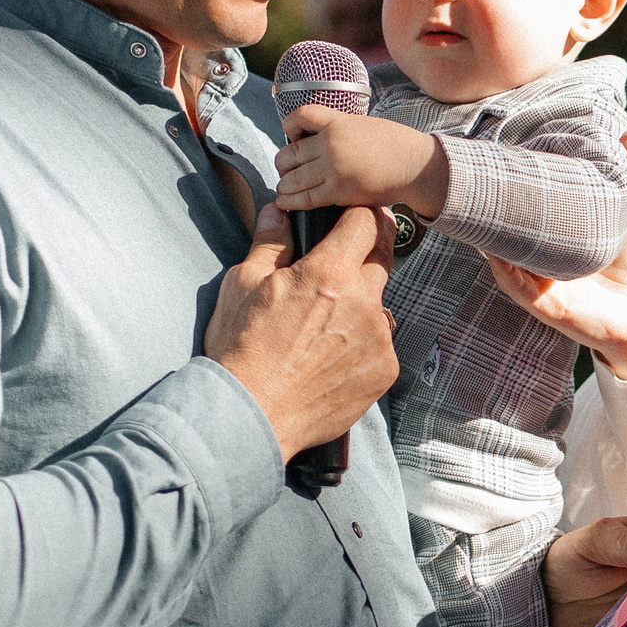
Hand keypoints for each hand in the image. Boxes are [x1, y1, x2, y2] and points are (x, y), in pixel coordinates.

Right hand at [207, 202, 399, 459]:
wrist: (251, 415)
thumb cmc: (241, 350)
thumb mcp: (243, 284)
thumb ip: (270, 242)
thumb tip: (278, 211)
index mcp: (330, 273)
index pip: (366, 220)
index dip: (359, 212)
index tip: (350, 216)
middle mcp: (364, 303)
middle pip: (383, 254)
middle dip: (366, 248)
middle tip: (341, 258)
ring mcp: (379, 338)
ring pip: (380, 302)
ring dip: (361, 301)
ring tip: (325, 322)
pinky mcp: (385, 370)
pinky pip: (381, 341)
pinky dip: (363, 341)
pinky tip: (331, 354)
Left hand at [277, 105, 449, 216]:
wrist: (415, 165)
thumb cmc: (393, 144)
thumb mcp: (362, 124)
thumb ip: (337, 128)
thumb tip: (312, 139)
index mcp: (338, 123)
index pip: (299, 117)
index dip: (289, 126)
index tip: (293, 135)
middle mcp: (331, 145)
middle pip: (289, 154)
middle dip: (284, 163)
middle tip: (286, 169)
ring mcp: (333, 170)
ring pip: (292, 178)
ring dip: (285, 184)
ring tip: (285, 188)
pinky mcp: (339, 192)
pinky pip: (306, 198)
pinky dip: (291, 201)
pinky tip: (285, 202)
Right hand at [484, 133, 626, 379]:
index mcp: (551, 233)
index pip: (521, 207)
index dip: (505, 184)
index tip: (496, 155)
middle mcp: (537, 257)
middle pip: (501, 232)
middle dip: (486, 208)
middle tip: (475, 178)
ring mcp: (537, 281)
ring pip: (502, 257)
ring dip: (489, 237)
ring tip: (479, 210)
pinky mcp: (546, 305)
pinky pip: (517, 287)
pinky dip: (505, 270)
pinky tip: (493, 252)